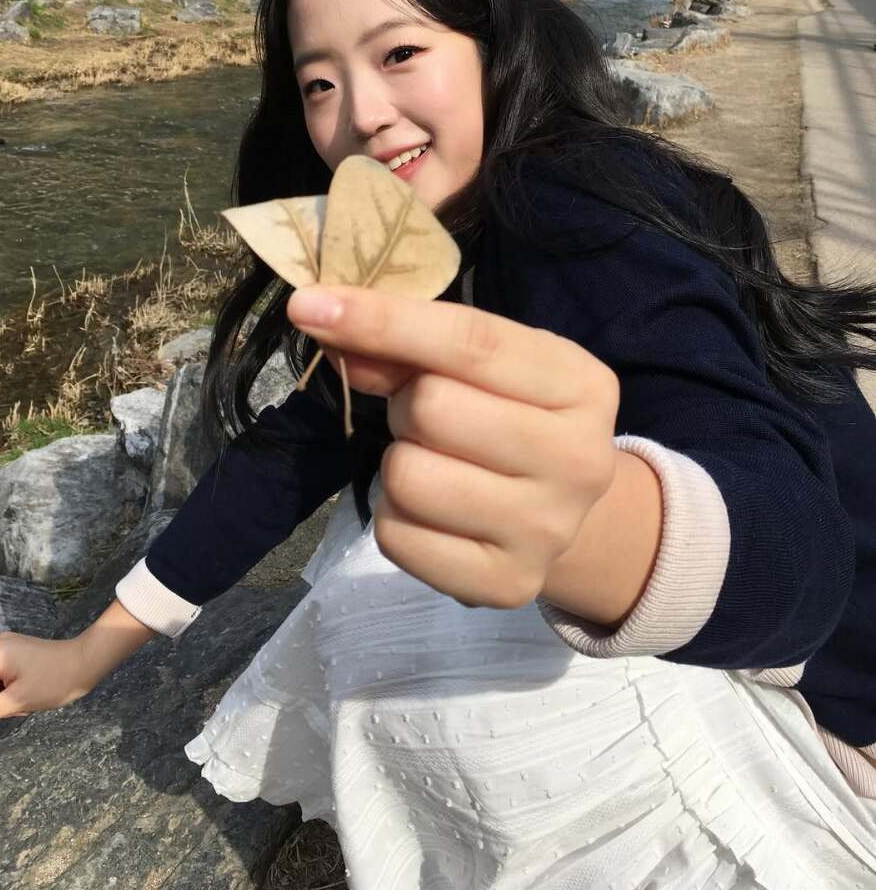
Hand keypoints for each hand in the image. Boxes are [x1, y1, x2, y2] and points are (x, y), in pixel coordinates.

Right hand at [0, 633, 98, 725]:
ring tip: (27, 700)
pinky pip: (3, 681)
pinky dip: (11, 693)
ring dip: (4, 701)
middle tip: (19, 706)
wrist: (87, 663)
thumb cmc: (56, 681)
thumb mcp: (17, 701)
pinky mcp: (17, 656)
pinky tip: (29, 694)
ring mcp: (8, 650)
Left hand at [288, 286, 619, 609]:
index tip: (308, 305)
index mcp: (581, 385)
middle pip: (432, 408)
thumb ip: (408, 345)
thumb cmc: (515, 417)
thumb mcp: (483, 367)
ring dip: (399, 461)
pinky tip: (432, 509)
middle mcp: (579, 459)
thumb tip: (326, 323)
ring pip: (408, 476)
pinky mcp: (507, 583)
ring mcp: (546, 530)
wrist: (568, 512)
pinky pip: (397, 537)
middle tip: (430, 418)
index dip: (383, 320)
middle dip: (407, 405)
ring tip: (435, 462)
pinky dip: (394, 516)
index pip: (471, 341)